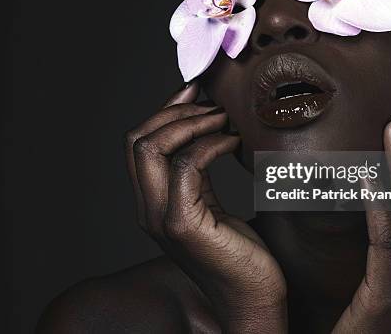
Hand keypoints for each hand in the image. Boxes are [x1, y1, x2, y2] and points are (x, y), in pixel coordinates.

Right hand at [124, 83, 287, 332]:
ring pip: (151, 148)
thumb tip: (207, 123)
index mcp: (151, 202)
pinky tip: (234, 142)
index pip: (138, 143)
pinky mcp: (183, 225)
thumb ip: (198, 171)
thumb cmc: (240, 252)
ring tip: (223, 118)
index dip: (163, 110)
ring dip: (191, 122)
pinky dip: (210, 144)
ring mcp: (161, 219)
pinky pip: (186, 167)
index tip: (195, 89)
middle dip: (174, 111)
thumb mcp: (211, 201)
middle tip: (211, 103)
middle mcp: (148, 210)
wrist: (253, 300)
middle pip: (137, 140)